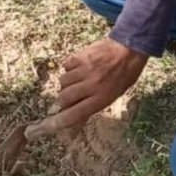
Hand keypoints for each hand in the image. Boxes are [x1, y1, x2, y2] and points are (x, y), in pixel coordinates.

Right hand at [26, 38, 147, 139]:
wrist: (129, 48)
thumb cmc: (123, 75)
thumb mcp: (112, 96)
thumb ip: (91, 107)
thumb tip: (73, 122)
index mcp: (101, 98)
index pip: (74, 114)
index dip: (58, 122)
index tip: (46, 127)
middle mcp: (92, 85)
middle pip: (63, 98)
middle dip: (63, 99)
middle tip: (71, 95)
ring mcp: (85, 70)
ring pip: (62, 81)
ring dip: (67, 83)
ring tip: (79, 78)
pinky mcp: (80, 57)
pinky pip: (66, 66)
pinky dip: (69, 68)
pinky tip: (80, 67)